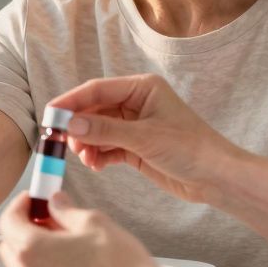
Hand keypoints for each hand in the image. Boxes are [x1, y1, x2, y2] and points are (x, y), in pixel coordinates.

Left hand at [0, 191, 168, 266]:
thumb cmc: (118, 263)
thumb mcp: (92, 221)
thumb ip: (64, 209)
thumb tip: (54, 202)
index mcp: (31, 248)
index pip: (7, 220)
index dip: (20, 205)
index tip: (33, 199)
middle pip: (11, 247)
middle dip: (24, 230)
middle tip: (50, 221)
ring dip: (36, 257)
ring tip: (66, 248)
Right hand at [54, 74, 240, 203]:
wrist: (217, 178)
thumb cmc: (191, 149)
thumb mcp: (144, 138)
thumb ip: (105, 130)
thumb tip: (70, 125)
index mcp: (142, 88)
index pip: (97, 90)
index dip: (71, 102)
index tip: (50, 115)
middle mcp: (136, 102)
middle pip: (94, 109)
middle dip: (78, 126)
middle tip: (60, 141)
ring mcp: (135, 125)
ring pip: (98, 129)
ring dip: (87, 143)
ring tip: (84, 158)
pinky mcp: (136, 146)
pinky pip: (107, 146)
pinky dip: (98, 155)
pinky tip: (96, 165)